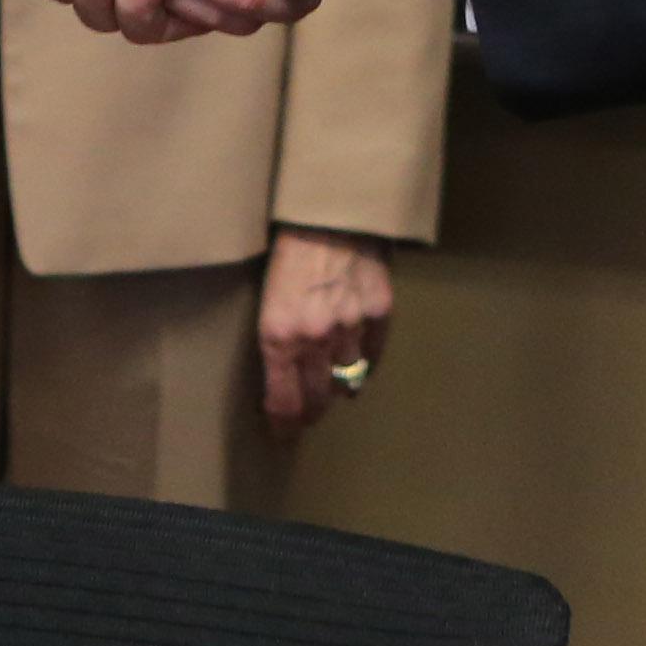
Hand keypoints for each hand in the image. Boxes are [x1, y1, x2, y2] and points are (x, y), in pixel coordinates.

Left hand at [259, 227, 395, 431]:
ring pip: (347, 379)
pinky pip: (374, 354)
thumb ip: (277, 335)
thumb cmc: (288, 247)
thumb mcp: (266, 295)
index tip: (282, 435)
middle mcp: (314, 337)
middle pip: (317, 398)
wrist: (328, 209)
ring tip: (333, 390)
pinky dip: (366, 364)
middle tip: (306, 418)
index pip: (283, 401)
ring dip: (339, 388)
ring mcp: (351, 325)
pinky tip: (360, 366)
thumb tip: (286, 370)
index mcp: (278, 333)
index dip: (284, 425)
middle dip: (310, 413)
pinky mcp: (379, 311)